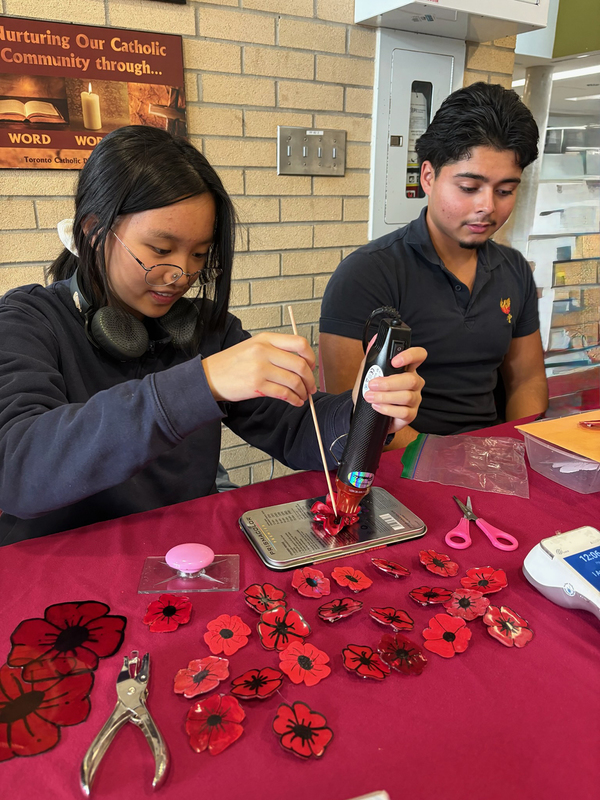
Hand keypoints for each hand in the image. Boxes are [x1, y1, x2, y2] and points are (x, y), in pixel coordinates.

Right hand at [202, 332, 316, 405]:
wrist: (209, 376)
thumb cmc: (231, 363)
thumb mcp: (253, 346)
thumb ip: (275, 350)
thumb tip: (301, 363)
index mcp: (266, 339)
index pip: (299, 343)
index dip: (311, 357)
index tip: (311, 366)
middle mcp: (264, 351)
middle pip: (300, 364)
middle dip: (310, 379)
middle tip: (311, 387)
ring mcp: (260, 368)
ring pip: (294, 381)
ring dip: (303, 392)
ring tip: (302, 396)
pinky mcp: (257, 385)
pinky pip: (284, 393)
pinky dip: (294, 399)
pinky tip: (295, 401)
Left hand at [351, 346, 426, 431]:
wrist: (367, 413)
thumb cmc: (372, 391)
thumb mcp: (367, 373)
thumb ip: (371, 357)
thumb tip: (373, 339)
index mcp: (406, 369)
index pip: (418, 356)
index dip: (410, 356)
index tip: (394, 361)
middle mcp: (414, 382)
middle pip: (412, 379)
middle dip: (389, 383)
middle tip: (372, 384)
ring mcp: (414, 399)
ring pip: (407, 396)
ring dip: (385, 396)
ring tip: (370, 397)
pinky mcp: (411, 414)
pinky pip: (404, 412)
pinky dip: (388, 409)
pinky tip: (377, 407)